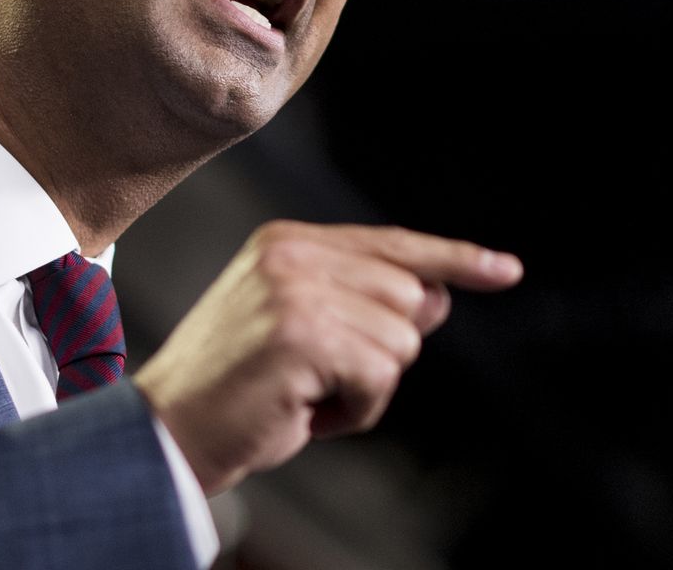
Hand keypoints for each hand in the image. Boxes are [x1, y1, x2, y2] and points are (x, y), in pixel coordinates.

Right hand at [130, 221, 521, 494]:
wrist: (167, 432)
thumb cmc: (236, 390)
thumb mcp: (304, 330)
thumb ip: (365, 303)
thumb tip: (440, 298)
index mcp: (288, 241)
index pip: (393, 243)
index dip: (455, 259)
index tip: (505, 270)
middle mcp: (292, 253)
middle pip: (409, 297)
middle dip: (383, 352)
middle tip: (322, 378)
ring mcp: (296, 289)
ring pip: (401, 341)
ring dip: (366, 387)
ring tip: (307, 394)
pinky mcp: (303, 333)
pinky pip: (380, 376)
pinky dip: (356, 411)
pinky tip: (306, 410)